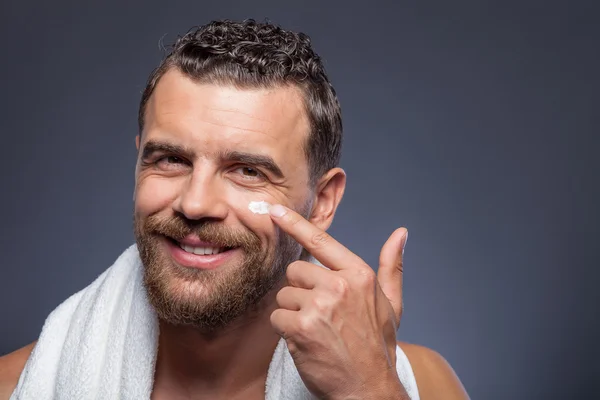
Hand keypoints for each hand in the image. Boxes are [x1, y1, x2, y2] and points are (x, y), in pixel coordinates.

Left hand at [268, 204, 408, 398]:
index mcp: (359, 275)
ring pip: (285, 295)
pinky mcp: (301, 327)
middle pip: (296, 270)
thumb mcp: (391, 304)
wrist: (367, 389)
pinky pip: (277, 317)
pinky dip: (286, 331)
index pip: (321, 241)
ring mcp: (319, 306)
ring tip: (317, 330)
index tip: (275, 210)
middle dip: (302, 290)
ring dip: (294, 313)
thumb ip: (391, 266)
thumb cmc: (377, 346)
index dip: (295, 223)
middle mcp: (340, 285)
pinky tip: (307, 342)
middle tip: (321, 314)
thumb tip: (400, 233)